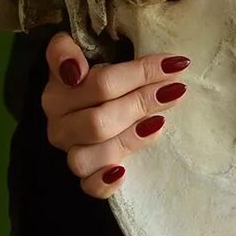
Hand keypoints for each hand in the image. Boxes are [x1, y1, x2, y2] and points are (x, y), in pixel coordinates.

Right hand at [42, 32, 190, 198]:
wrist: (105, 104)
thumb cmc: (106, 76)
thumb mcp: (92, 51)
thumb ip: (69, 50)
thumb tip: (73, 67)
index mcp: (59, 87)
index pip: (97, 82)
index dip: (136, 73)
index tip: (173, 64)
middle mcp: (58, 121)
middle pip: (99, 119)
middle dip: (143, 102)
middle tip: (176, 89)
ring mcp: (70, 150)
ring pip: (92, 153)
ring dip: (130, 138)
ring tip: (161, 122)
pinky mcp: (84, 175)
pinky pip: (89, 186)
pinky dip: (104, 181)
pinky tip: (123, 171)